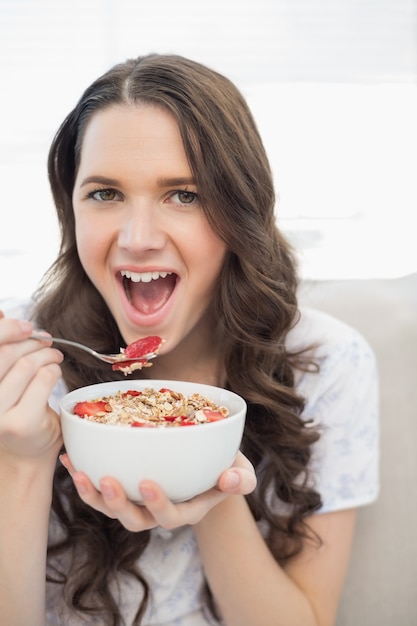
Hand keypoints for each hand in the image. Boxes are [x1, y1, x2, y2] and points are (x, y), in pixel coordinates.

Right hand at [0, 312, 63, 459]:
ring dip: (47, 354)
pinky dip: (54, 370)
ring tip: (54, 356)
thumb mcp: (3, 377)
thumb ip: (3, 351)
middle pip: (6, 353)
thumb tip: (2, 314)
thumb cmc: (15, 409)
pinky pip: (43, 379)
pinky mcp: (19, 422)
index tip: (25, 326)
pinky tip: (55, 371)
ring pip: (27, 364)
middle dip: (32, 342)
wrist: (26, 452)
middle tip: (46, 342)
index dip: (6, 329)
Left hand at [60, 451, 256, 531]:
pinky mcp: (123, 487)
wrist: (206, 464)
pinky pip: (98, 488)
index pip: (169, 516)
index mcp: (185, 510)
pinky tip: (70, 458)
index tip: (146, 483)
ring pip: (110, 508)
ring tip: (79, 472)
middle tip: (106, 480)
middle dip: (117, 504)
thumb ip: (241, 478)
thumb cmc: (224, 467)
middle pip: (133, 519)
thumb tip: (231, 479)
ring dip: (92, 494)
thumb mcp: (240, 471)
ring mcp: (137, 501)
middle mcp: (156, 511)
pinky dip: (83, 474)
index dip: (156, 504)